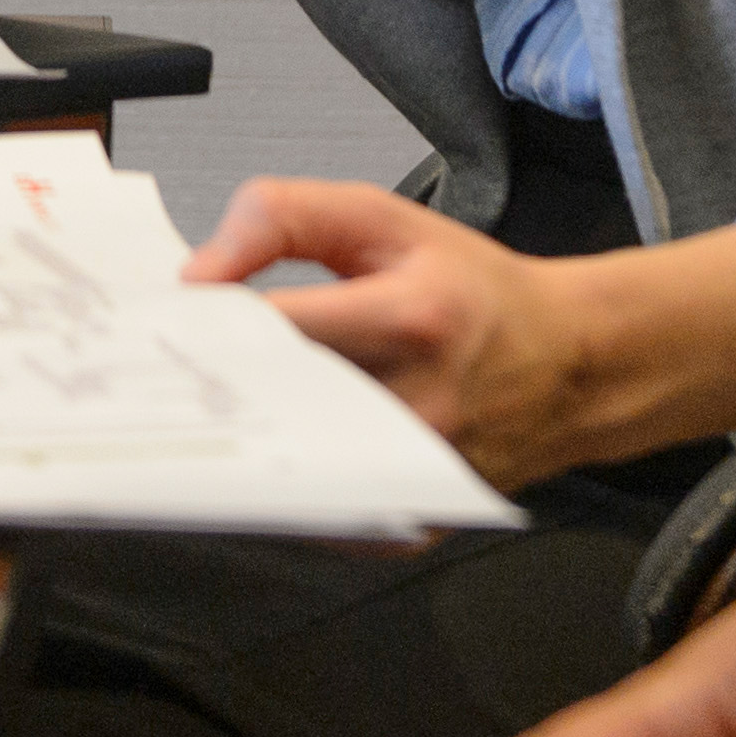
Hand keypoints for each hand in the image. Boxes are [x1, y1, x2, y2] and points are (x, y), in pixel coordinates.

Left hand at [183, 178, 590, 489]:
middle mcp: (419, 405)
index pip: (278, 329)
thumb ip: (281, 218)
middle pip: (274, 406)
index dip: (209, 327)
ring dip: (241, 439)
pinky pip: (315, 512)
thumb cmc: (473, 290)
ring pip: (286, 468)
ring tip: (220, 405)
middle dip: (214, 387)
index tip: (172, 323)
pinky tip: (273, 444)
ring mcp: (416, 472)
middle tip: (174, 370)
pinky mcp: (412, 519)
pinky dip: (281, 481)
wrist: (563, 363)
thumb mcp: (382, 218)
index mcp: (412, 318)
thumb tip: (198, 274)